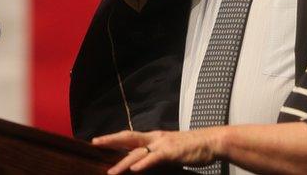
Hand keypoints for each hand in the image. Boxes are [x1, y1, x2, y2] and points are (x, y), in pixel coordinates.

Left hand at [92, 129, 221, 173]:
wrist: (212, 141)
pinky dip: (144, 163)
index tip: (99, 140)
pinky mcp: (172, 152)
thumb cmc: (193, 147)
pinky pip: (155, 158)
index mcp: (155, 137)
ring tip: (111, 172)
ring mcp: (163, 144)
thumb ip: (157, 154)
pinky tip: (135, 169)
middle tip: (94, 143)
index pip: (131, 136)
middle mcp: (156, 138)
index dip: (115, 138)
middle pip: (129, 138)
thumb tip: (145, 162)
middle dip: (111, 140)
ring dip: (124, 162)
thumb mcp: (171, 149)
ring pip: (139, 152)